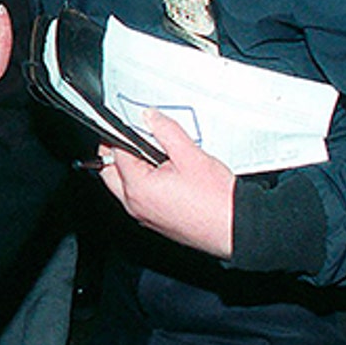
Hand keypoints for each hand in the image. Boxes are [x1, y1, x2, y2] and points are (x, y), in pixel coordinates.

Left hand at [97, 110, 235, 257]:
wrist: (235, 228)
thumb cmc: (216, 200)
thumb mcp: (191, 155)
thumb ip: (166, 131)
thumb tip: (149, 117)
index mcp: (138, 188)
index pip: (115, 153)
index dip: (123, 134)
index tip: (133, 123)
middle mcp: (135, 205)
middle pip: (110, 171)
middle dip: (118, 152)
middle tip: (139, 137)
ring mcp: (143, 216)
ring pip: (122, 186)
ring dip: (130, 169)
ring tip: (157, 156)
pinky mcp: (154, 222)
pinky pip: (138, 198)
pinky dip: (142, 184)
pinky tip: (165, 175)